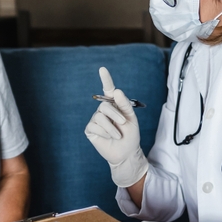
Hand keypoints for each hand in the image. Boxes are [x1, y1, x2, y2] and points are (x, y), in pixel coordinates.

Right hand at [84, 67, 148, 187]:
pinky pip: (95, 126)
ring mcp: (96, 120)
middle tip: (123, 123)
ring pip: (99, 117)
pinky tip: (109, 138)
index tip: (102, 69)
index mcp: (114, 105)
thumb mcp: (131, 118)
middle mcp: (103, 110)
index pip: (108, 90)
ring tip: (118, 135)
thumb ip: (124, 105)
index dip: (106, 79)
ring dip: (111, 127)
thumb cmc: (130, 135)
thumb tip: (116, 91)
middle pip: (104, 105)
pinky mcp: (91, 130)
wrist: (126, 153)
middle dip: (115, 114)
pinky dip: (105, 133)